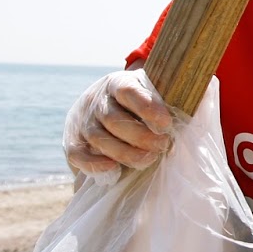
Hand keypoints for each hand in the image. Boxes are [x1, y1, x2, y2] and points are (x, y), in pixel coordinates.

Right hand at [63, 69, 173, 184]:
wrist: (103, 102)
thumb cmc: (138, 102)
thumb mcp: (150, 93)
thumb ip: (164, 105)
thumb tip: (179, 128)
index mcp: (118, 83)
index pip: (128, 91)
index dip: (147, 107)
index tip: (166, 123)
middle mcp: (96, 100)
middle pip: (114, 120)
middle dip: (141, 137)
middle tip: (162, 145)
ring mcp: (82, 121)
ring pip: (99, 139)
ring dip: (126, 153)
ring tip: (149, 158)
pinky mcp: (72, 141)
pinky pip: (78, 155)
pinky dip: (94, 164)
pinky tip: (114, 168)